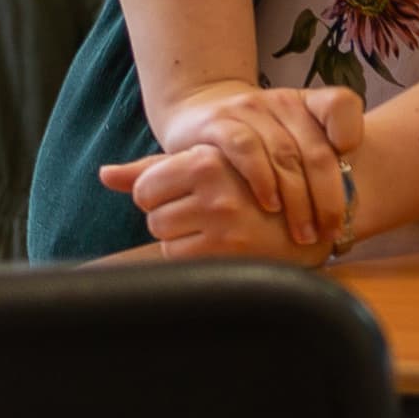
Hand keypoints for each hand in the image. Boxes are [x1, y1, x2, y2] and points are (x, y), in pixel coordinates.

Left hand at [100, 143, 319, 262]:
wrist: (314, 211)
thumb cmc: (251, 185)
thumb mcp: (208, 165)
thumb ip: (154, 168)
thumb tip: (104, 173)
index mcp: (208, 159)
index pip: (146, 186)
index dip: (161, 195)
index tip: (188, 196)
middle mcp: (213, 186)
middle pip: (152, 213)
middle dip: (173, 216)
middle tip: (208, 213)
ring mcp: (222, 220)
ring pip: (164, 236)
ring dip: (182, 236)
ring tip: (217, 227)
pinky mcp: (228, 250)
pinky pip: (180, 258)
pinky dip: (194, 256)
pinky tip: (223, 245)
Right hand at [159, 79, 363, 250]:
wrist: (197, 117)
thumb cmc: (256, 143)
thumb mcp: (291, 141)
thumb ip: (319, 162)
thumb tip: (351, 209)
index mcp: (307, 103)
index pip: (341, 104)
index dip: (353, 133)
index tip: (353, 172)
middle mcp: (282, 102)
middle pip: (317, 150)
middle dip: (329, 197)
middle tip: (332, 232)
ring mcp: (249, 110)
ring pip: (284, 155)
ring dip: (298, 200)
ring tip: (304, 233)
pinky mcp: (218, 124)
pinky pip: (245, 149)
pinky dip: (262, 179)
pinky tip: (270, 206)